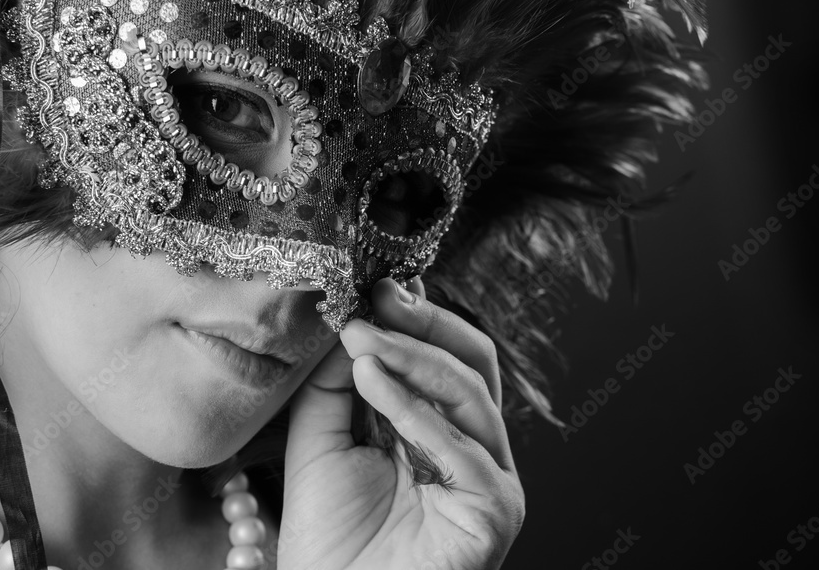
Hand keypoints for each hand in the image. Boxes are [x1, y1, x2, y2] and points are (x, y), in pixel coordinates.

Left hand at [281, 277, 523, 569]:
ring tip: (360, 339)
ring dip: (412, 357)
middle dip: (426, 322)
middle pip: (473, 362)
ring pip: (470, 392)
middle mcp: (473, 447)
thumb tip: (355, 318)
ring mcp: (490, 477)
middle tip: (379, 298)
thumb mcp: (323, 436)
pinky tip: (374, 382)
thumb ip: (338, 379)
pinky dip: (415, 408)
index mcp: (439, 427)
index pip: (445, 355)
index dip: (417, 315)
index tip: (375, 284)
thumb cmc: (328, 535)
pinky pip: (461, 446)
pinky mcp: (494, 509)